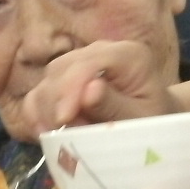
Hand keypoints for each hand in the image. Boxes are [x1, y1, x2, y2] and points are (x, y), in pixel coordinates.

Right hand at [18, 40, 178, 137]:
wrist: (152, 123)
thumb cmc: (153, 122)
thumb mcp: (142, 119)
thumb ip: (116, 106)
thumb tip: (89, 91)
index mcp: (128, 55)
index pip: (88, 63)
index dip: (70, 89)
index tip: (63, 119)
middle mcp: (100, 51)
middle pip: (61, 69)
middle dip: (57, 104)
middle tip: (68, 135)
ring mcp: (79, 62)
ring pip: (46, 80)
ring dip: (46, 112)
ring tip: (63, 137)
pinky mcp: (64, 79)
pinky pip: (38, 94)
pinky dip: (36, 114)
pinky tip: (44, 133)